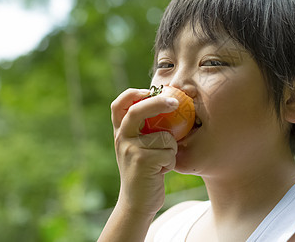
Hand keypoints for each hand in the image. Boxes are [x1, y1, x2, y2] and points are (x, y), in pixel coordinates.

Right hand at [111, 88, 179, 215]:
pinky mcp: (142, 161)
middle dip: (158, 102)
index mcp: (121, 132)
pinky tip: (161, 171)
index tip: (149, 90)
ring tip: (162, 162)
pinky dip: (171, 162)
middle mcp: (122, 138)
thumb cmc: (144, 172)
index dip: (133, 93)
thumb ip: (145, 130)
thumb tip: (169, 106)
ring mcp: (130, 150)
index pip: (119, 105)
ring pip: (164, 137)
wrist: (136, 203)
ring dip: (171, 149)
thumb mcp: (138, 148)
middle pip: (138, 110)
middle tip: (175, 102)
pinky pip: (169, 152)